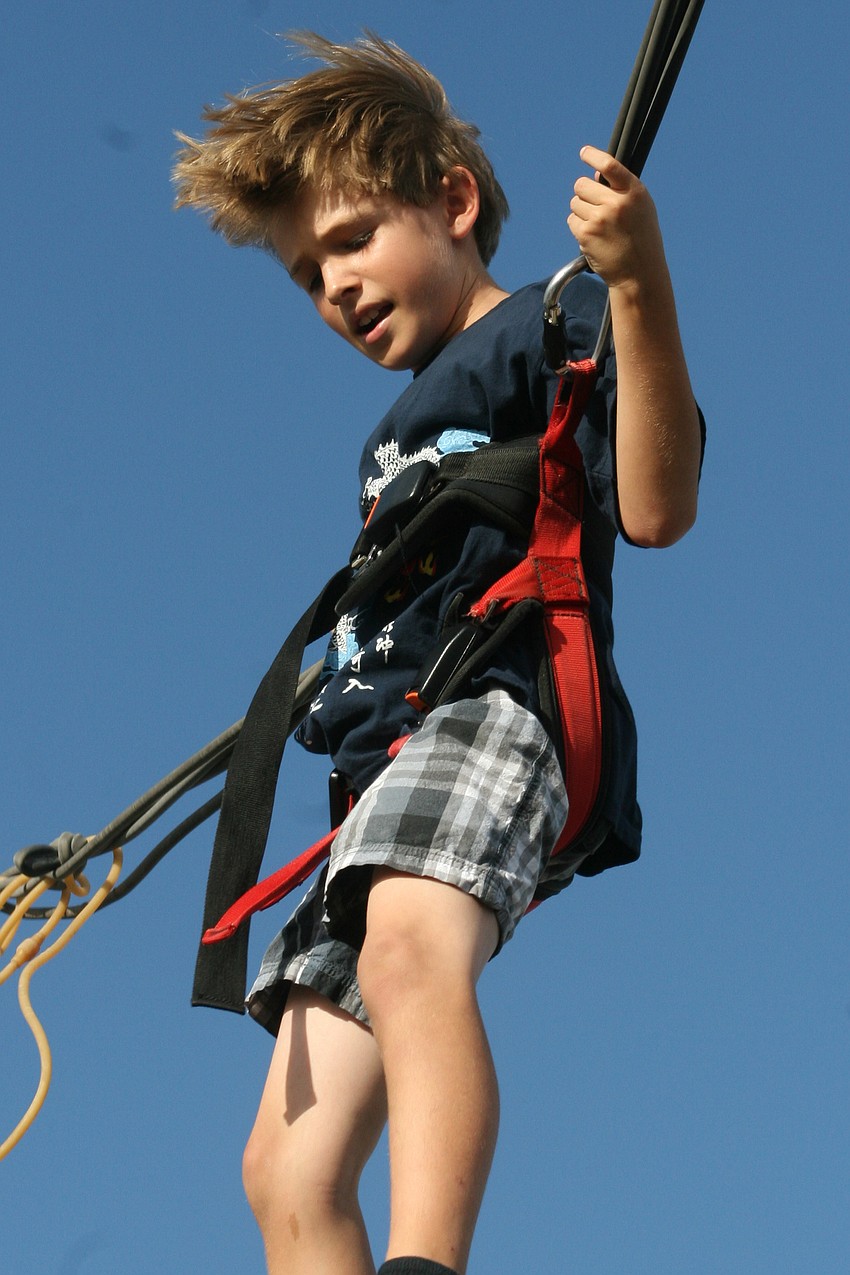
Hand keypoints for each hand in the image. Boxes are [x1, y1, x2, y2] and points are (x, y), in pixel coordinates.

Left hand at [567, 146, 666, 291]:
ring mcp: (600, 219)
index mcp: (634, 193)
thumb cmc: (641, 240)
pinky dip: (579, 227)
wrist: (639, 275)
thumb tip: (595, 174)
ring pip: (575, 202)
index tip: (584, 153)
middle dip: (584, 192)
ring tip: (599, 226)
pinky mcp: (586, 234)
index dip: (593, 156)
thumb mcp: (641, 209)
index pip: (609, 165)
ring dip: (582, 211)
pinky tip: (594, 237)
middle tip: (594, 205)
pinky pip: (572, 220)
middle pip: (582, 184)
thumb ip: (621, 190)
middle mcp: (616, 203)